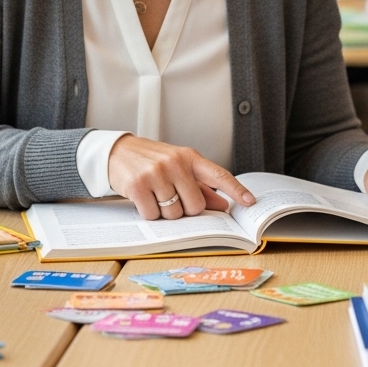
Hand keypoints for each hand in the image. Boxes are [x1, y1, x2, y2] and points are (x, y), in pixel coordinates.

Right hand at [107, 136, 255, 220]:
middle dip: (185, 209)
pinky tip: (144, 199)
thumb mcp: (178, 167)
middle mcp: (175, 163)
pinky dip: (150, 213)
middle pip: (195, 205)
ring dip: (166, 212)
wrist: (117, 152)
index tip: (250, 201)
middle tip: (173, 198)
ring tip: (156, 196)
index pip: (218, 175)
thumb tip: (223, 205)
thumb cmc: (152, 161)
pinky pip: (153, 215)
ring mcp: (156, 173)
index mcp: (189, 157)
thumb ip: (200, 186)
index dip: (236, 189)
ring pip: (174, 213)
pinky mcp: (138, 185)